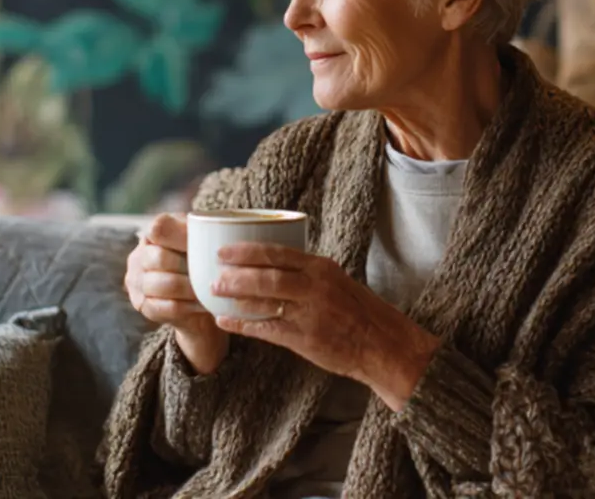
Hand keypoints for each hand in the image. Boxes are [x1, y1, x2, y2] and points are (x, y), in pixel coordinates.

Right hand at [124, 213, 228, 373]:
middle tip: (212, 273)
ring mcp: (137, 282)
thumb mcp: (204, 244)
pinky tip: (202, 304)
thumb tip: (225, 228)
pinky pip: (165, 307)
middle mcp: (139, 255)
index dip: (182, 236)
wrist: (198, 303)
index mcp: (153, 233)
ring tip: (210, 289)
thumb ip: (206, 233)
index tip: (206, 246)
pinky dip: (188, 306)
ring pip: (163, 285)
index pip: (159, 227)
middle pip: (159, 258)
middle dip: (188, 267)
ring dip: (191, 289)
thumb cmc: (202, 264)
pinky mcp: (143, 306)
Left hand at [211, 243, 441, 410]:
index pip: (278, 253)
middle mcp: (315, 288)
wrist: (382, 343)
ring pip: (265, 301)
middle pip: (268, 276)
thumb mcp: (335, 280)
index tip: (223, 249)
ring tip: (213, 292)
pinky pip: (267, 329)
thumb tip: (270, 261)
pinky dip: (244, 323)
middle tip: (213, 272)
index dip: (247, 251)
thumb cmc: (356, 310)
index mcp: (321, 268)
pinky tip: (226, 320)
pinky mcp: (305, 339)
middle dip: (236, 273)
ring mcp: (310, 314)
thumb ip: (306, 271)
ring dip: (236, 297)